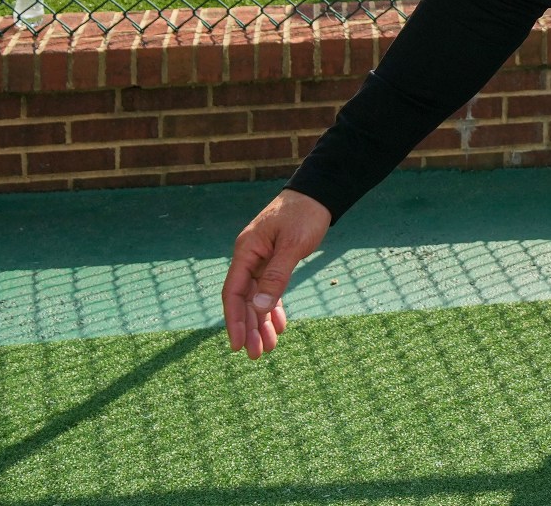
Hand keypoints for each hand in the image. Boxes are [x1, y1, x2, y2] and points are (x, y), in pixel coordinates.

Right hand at [221, 189, 329, 359]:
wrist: (318, 193)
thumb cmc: (304, 214)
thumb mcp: (293, 245)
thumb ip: (277, 275)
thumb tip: (261, 307)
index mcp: (247, 251)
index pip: (233, 293)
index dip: (234, 320)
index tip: (237, 345)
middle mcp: (249, 257)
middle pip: (244, 300)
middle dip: (249, 328)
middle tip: (256, 356)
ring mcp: (261, 259)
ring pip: (257, 298)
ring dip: (262, 322)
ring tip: (269, 348)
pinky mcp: (274, 261)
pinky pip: (270, 290)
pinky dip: (274, 308)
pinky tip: (279, 326)